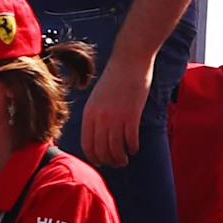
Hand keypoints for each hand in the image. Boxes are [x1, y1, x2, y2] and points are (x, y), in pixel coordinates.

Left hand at [81, 49, 153, 167]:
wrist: (129, 60)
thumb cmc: (115, 77)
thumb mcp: (97, 97)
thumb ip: (96, 115)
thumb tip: (98, 135)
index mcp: (89, 113)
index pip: (87, 145)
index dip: (94, 157)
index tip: (101, 162)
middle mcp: (100, 118)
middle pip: (101, 151)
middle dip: (109, 161)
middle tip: (116, 162)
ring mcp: (115, 118)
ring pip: (116, 150)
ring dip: (121, 158)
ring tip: (125, 158)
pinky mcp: (132, 116)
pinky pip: (131, 141)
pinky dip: (133, 148)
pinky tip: (135, 148)